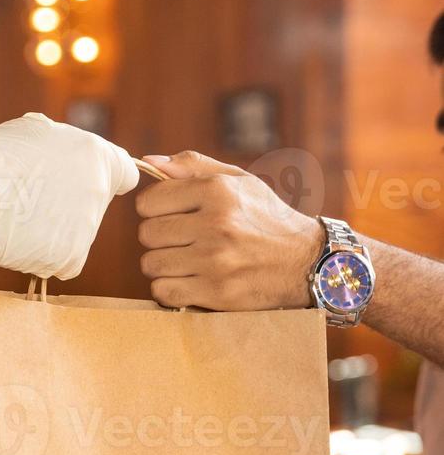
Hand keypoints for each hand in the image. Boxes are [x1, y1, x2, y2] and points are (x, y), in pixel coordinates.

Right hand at [0, 113, 138, 279]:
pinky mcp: (71, 258)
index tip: (86, 184)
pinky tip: (24, 239)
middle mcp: (98, 191)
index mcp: (96, 156)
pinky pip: (66, 259)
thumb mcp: (37, 131)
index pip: (125, 174)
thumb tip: (81, 154)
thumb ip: (70, 145)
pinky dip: (48, 254)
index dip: (107, 178)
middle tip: (36, 199)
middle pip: (97, 205)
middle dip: (73, 203)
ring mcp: (87, 228)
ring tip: (21, 216)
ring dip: (57, 229)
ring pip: (79, 233)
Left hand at [136, 151, 322, 309]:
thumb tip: (149, 162)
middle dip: (159, 238)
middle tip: (181, 241)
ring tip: (186, 261)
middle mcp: (215, 224)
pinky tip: (188, 281)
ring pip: (151, 264)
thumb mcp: (239, 181)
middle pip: (147, 234)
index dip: (154, 209)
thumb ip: (193, 167)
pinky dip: (169, 289)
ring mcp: (215, 260)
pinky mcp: (216, 292)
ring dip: (163, 265)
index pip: (149, 201)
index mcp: (217, 191)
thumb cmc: (267, 218)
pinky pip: (163, 292)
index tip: (170, 215)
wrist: (307, 262)